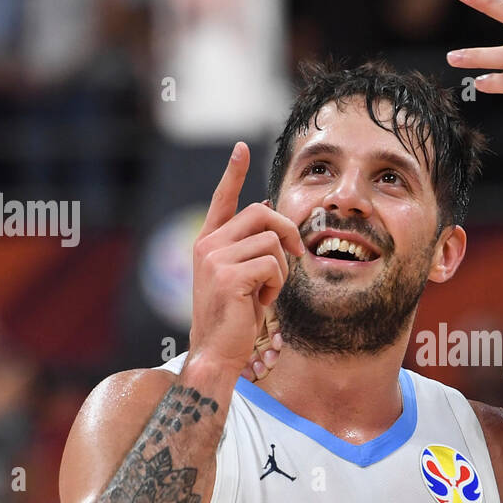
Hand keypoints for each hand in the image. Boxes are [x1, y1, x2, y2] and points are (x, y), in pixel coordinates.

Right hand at [189, 143, 303, 377]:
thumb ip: (251, 249)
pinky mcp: (228, 276)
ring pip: (271, 242)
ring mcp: (214, 259)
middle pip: (262, 214)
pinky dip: (276, 285)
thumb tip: (271, 218)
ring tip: (265, 293)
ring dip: (281, 270)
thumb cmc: (235, 319)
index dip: (233, 173)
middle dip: (287, 233)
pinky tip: (261, 303)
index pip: (223, 199)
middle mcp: (207, 245)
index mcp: (209, 243)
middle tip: (295, 256)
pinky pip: (273, 265)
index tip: (241, 148)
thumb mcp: (243, 278)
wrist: (217, 353)